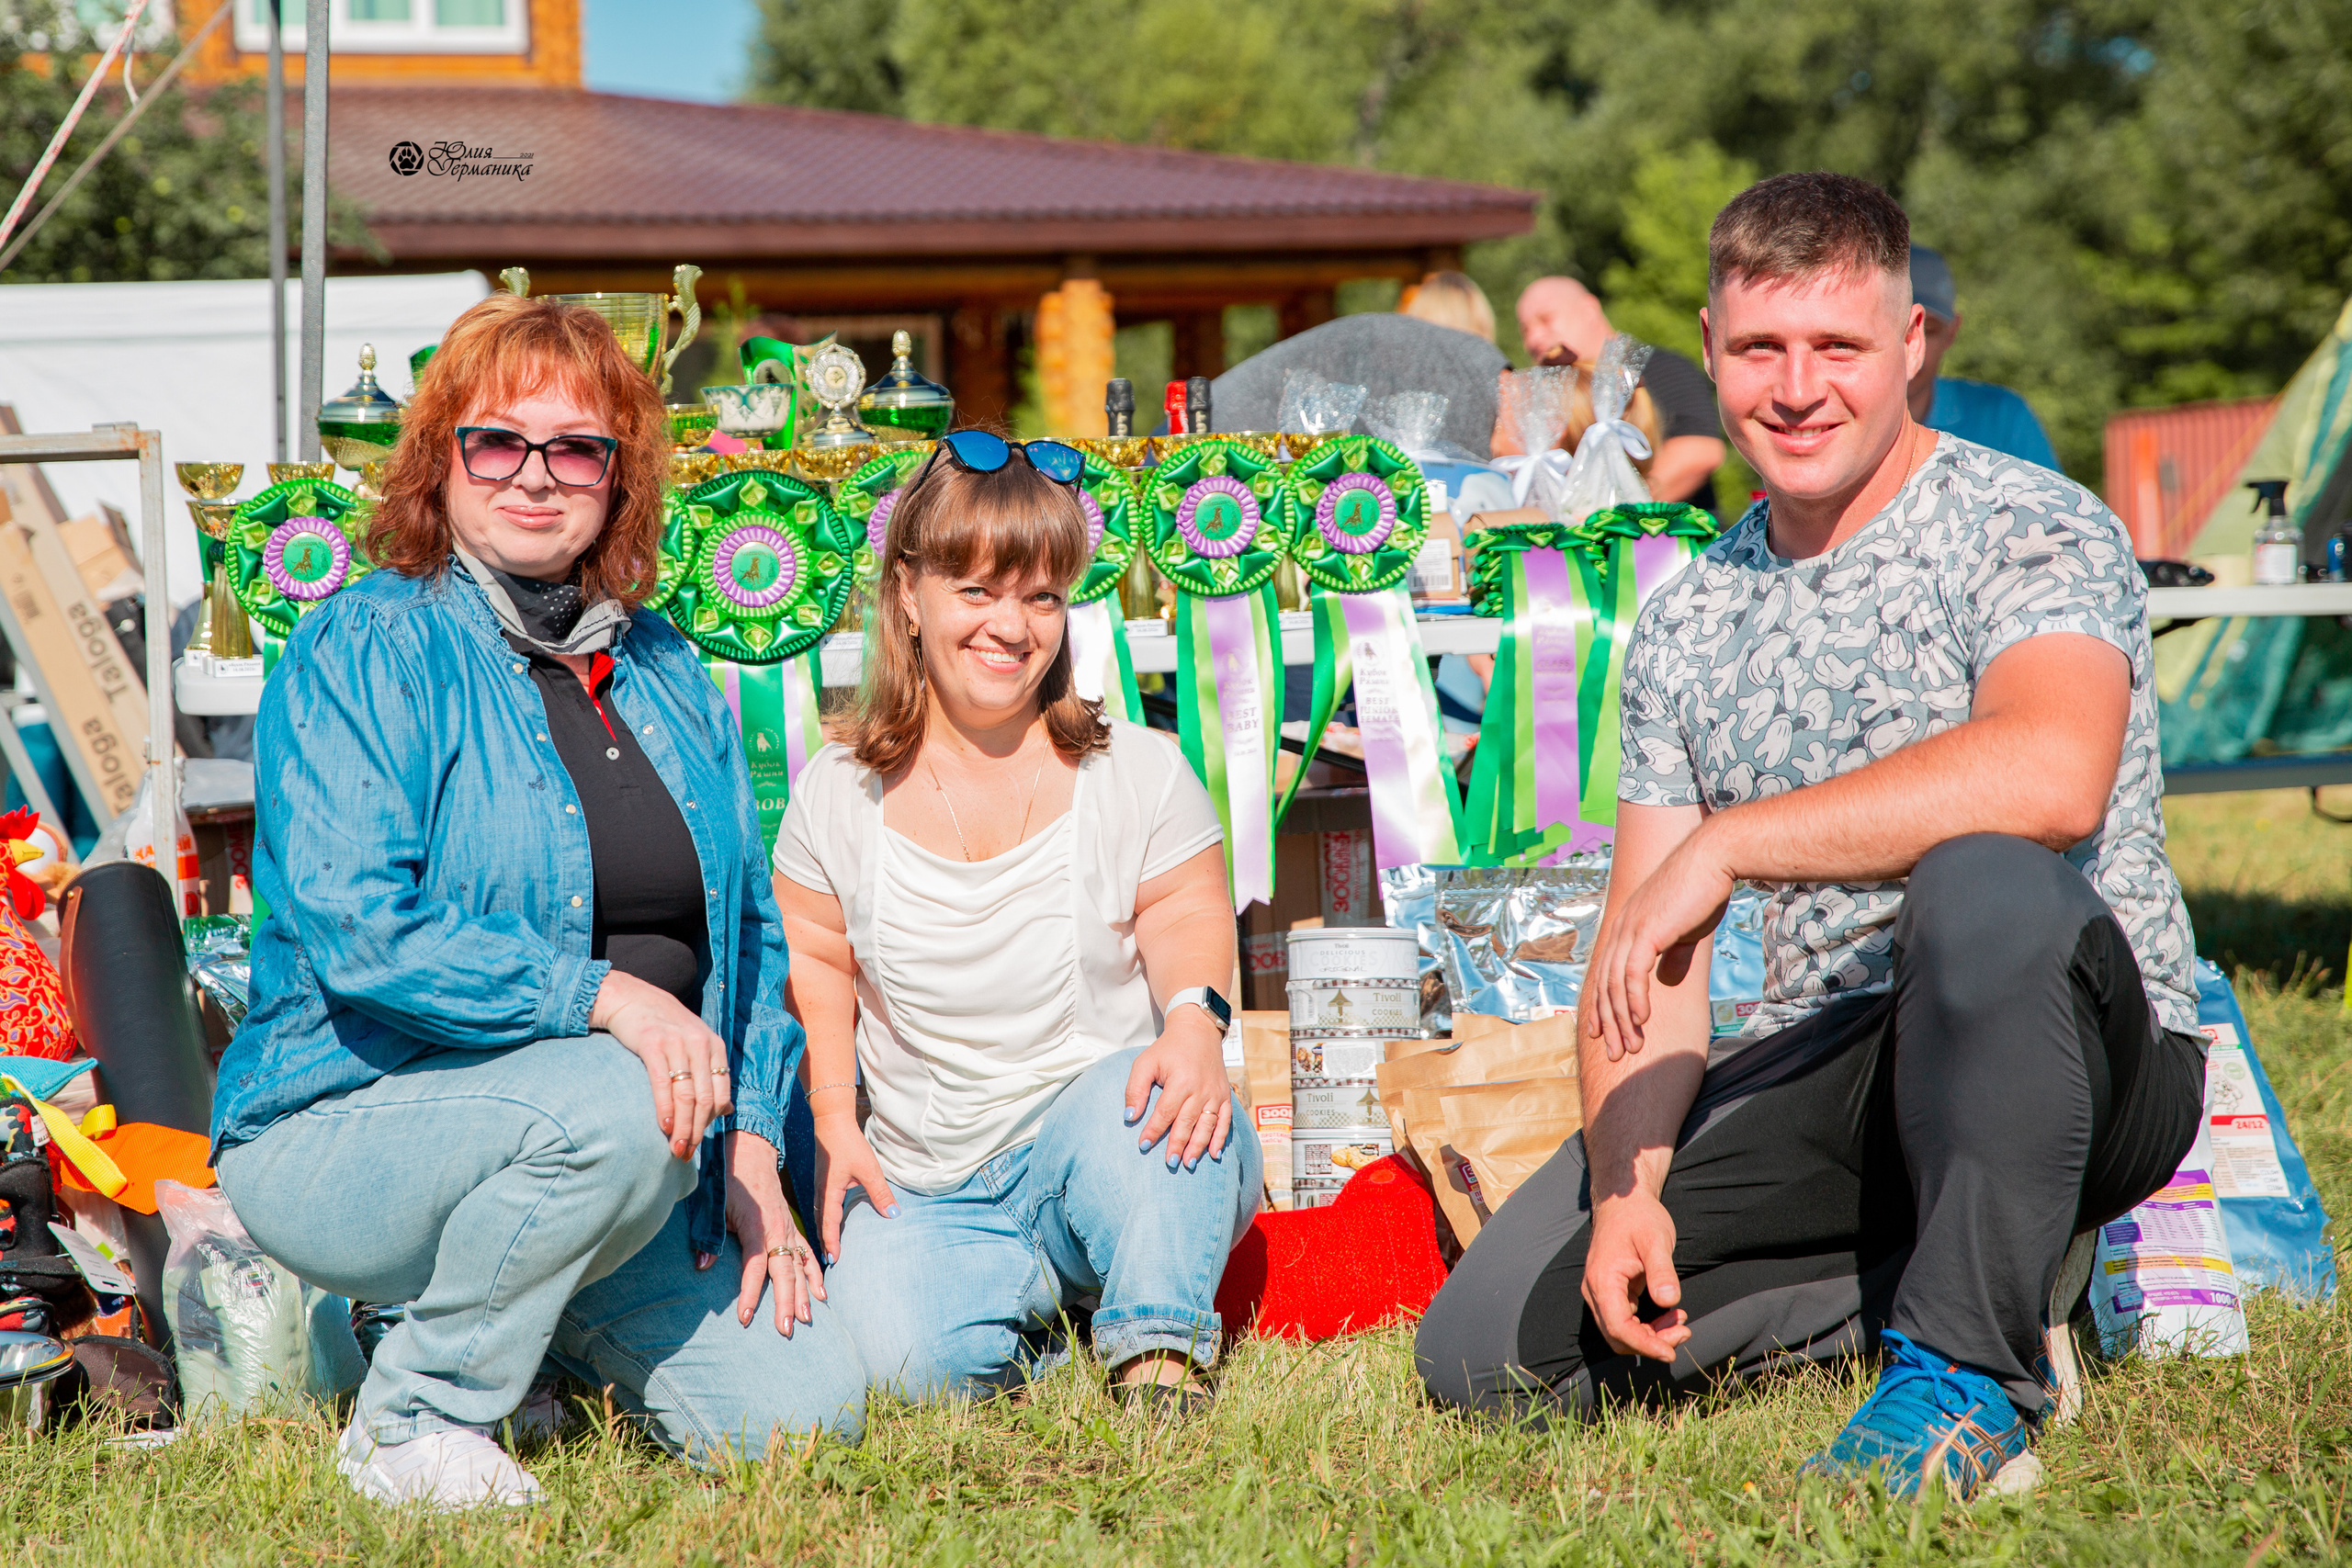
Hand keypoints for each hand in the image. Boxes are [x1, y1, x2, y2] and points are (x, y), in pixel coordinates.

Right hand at [593, 970, 731, 1157]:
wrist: (631, 998)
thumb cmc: (664, 1028)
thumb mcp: (695, 1046)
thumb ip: (710, 1074)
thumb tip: (726, 1110)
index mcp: (715, 1046)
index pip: (721, 1093)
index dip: (711, 1123)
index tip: (698, 1142)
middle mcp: (701, 1043)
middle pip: (705, 1099)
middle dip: (697, 1131)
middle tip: (685, 1153)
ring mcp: (677, 1042)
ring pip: (686, 1095)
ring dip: (682, 1127)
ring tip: (675, 1148)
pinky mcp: (653, 1043)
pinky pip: (662, 1083)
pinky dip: (665, 1109)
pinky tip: (664, 1126)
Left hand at [706, 1132, 823, 1336]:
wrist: (752, 1152)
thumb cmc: (730, 1180)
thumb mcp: (713, 1204)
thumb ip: (709, 1235)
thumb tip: (702, 1265)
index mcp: (757, 1226)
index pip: (755, 1267)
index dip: (750, 1293)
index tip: (745, 1318)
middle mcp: (778, 1230)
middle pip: (785, 1272)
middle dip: (787, 1302)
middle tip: (786, 1329)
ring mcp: (789, 1229)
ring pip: (801, 1266)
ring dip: (805, 1293)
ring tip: (808, 1318)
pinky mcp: (792, 1228)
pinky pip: (808, 1254)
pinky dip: (815, 1274)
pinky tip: (821, 1294)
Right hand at [810, 1107, 896, 1263]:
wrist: (832, 1122)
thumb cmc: (849, 1144)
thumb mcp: (868, 1170)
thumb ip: (880, 1193)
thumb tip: (893, 1214)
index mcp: (829, 1193)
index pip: (830, 1224)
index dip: (832, 1243)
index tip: (834, 1260)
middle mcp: (820, 1192)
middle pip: (821, 1224)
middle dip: (826, 1243)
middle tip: (830, 1262)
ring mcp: (819, 1186)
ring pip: (820, 1216)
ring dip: (825, 1232)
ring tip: (830, 1248)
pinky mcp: (822, 1180)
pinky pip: (821, 1206)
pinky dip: (824, 1220)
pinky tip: (830, 1223)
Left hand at [1124, 1006, 1232, 1168]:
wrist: (1197, 1031)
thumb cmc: (1168, 1049)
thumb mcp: (1145, 1062)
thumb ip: (1135, 1089)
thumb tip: (1129, 1117)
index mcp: (1181, 1080)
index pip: (1165, 1112)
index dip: (1154, 1130)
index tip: (1142, 1145)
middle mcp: (1201, 1088)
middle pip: (1187, 1122)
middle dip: (1178, 1145)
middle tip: (1169, 1163)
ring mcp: (1215, 1093)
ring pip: (1207, 1125)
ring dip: (1198, 1146)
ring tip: (1188, 1164)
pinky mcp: (1225, 1096)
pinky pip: (1225, 1120)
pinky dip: (1220, 1138)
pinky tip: (1214, 1154)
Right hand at [1581, 1190, 1689, 1362]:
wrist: (1624, 1203)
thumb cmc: (1639, 1218)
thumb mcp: (1656, 1239)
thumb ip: (1662, 1271)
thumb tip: (1669, 1300)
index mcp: (1603, 1280)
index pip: (1618, 1326)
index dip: (1644, 1344)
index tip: (1670, 1351)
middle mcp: (1595, 1291)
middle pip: (1617, 1336)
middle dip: (1651, 1343)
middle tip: (1683, 1332)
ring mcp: (1600, 1294)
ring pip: (1621, 1333)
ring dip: (1651, 1336)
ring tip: (1680, 1322)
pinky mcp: (1610, 1294)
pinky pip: (1625, 1322)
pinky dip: (1647, 1327)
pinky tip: (1670, 1315)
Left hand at [1585, 825, 1733, 1061]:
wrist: (1713, 860)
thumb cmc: (1703, 891)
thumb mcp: (1685, 930)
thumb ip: (1673, 954)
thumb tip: (1668, 978)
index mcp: (1625, 926)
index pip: (1605, 974)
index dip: (1602, 1007)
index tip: (1603, 1034)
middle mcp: (1620, 928)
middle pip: (1604, 985)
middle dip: (1608, 1023)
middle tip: (1614, 1054)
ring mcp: (1630, 929)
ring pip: (1614, 985)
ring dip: (1622, 1019)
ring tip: (1631, 1046)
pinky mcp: (1646, 932)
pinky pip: (1632, 974)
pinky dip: (1634, 1000)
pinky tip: (1641, 1021)